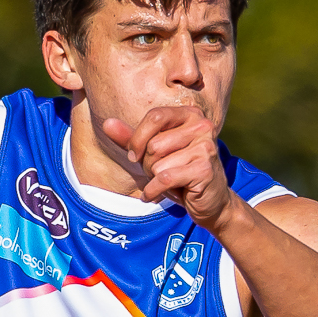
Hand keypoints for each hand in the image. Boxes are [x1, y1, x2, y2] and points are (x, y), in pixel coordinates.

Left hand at [101, 106, 233, 227]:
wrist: (210, 202)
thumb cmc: (180, 173)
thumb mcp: (153, 153)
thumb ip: (132, 138)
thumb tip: (107, 123)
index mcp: (190, 115)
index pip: (155, 117)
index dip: (138, 139)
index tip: (135, 155)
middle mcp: (202, 126)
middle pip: (154, 144)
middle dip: (149, 164)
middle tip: (162, 173)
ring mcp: (206, 147)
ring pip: (158, 163)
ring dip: (154, 179)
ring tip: (170, 182)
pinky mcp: (204, 169)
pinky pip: (164, 179)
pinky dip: (153, 191)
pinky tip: (154, 195)